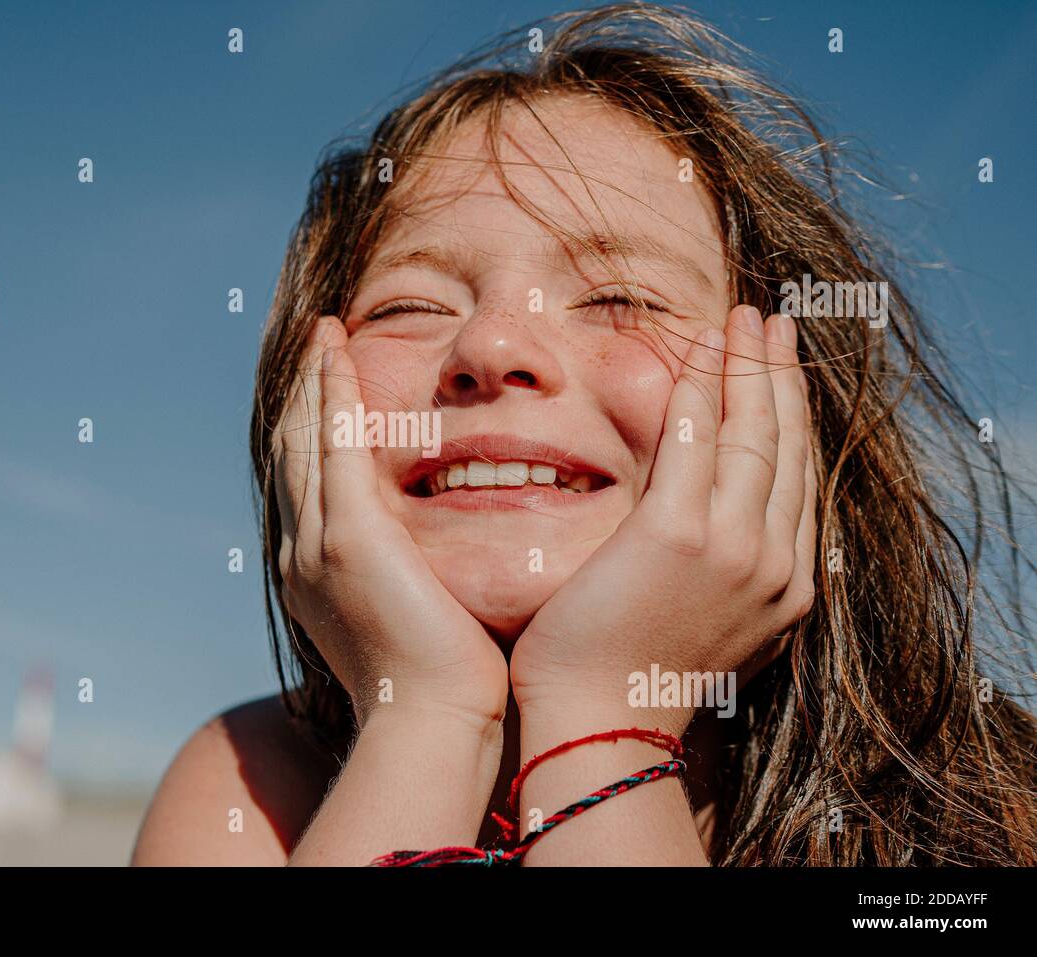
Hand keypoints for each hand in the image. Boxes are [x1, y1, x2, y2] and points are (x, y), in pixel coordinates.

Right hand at [275, 316, 509, 728]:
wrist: (433, 725)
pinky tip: (336, 346)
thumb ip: (416, 583)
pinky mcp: (351, 533)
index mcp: (317, 576)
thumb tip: (440, 569)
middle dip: (301, 395)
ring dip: (313, 379)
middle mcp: (303, 553)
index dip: (310, 433)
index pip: (309, 486)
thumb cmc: (444, 687)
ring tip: (321, 332)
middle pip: (293, 453)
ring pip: (305, 437)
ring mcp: (320, 542)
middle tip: (313, 344)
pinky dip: (333, 389)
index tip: (325, 390)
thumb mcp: (419, 623)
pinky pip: (334, 441)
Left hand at [509, 306, 816, 732]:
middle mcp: (774, 562)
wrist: (602, 724)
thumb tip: (717, 533)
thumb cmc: (634, 679)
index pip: (797, 479)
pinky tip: (693, 353)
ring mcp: (733, 548)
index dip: (792, 416)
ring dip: (748, 367)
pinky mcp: (678, 535)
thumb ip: (723, 573)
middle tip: (773, 322)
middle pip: (787, 445)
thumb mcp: (705, 623)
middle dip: (780, 376)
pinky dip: (696, 391)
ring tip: (745, 319)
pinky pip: (693, 442)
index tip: (781, 372)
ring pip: (751, 434)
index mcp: (786, 586)